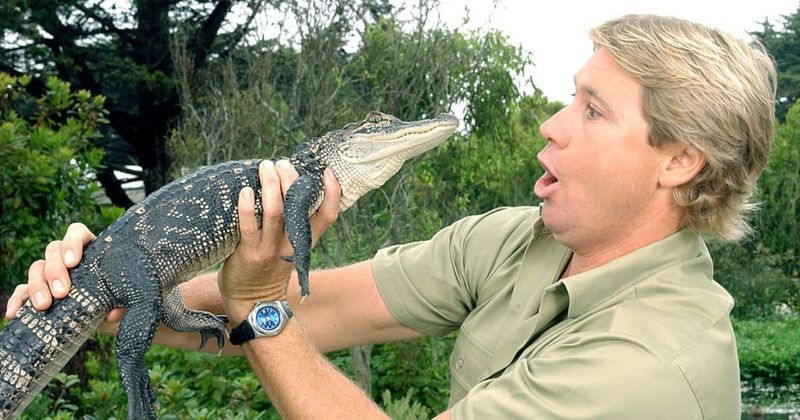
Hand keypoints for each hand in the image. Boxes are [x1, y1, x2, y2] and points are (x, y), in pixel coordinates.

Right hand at [5, 223, 124, 326]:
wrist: (110, 320)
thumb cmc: (121, 302)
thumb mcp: (127, 301)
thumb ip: (124, 302)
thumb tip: (113, 312)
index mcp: (92, 250)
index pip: (77, 233)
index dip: (72, 243)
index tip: (73, 262)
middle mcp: (68, 258)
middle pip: (53, 250)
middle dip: (54, 270)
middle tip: (62, 293)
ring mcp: (52, 274)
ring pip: (36, 267)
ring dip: (37, 285)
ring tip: (44, 306)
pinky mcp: (40, 292)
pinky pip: (22, 291)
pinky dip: (17, 300)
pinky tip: (15, 314)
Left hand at [218, 160, 340, 321]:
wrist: (253, 303)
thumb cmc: (269, 270)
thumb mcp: (290, 249)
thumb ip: (293, 225)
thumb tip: (286, 188)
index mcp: (305, 240)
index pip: (328, 215)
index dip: (332, 193)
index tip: (327, 171)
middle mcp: (291, 243)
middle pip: (299, 205)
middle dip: (291, 179)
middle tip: (282, 163)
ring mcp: (270, 249)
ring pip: (275, 211)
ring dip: (270, 185)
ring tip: (265, 167)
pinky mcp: (249, 253)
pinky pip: (248, 226)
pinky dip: (246, 206)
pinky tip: (244, 191)